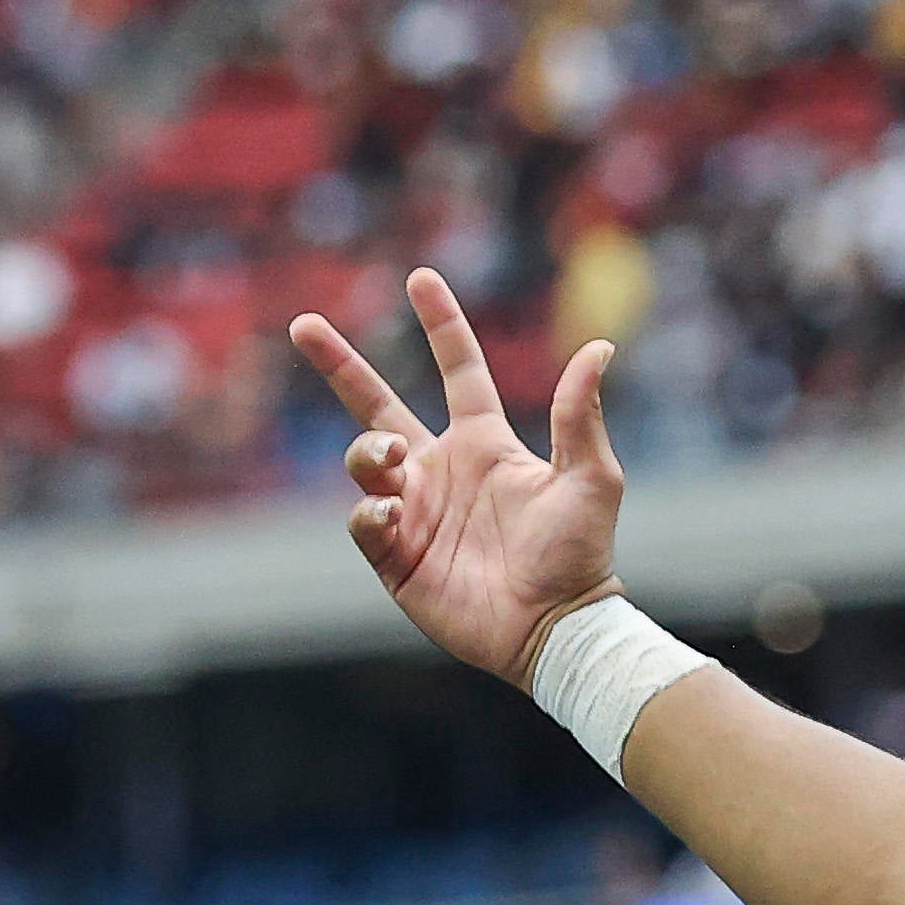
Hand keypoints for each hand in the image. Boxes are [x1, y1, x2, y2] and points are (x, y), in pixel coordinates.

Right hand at [294, 270, 626, 684]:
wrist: (555, 626)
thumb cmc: (579, 553)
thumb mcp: (590, 477)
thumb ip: (580, 414)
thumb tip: (600, 346)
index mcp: (484, 443)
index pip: (457, 371)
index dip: (441, 325)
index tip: (420, 278)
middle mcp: (441, 469)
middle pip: (376, 405)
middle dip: (340, 364)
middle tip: (304, 324)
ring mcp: (415, 511)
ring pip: (363, 460)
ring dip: (369, 450)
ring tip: (392, 457)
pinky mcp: (395, 556)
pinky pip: (364, 520)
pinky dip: (372, 510)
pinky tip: (395, 513)